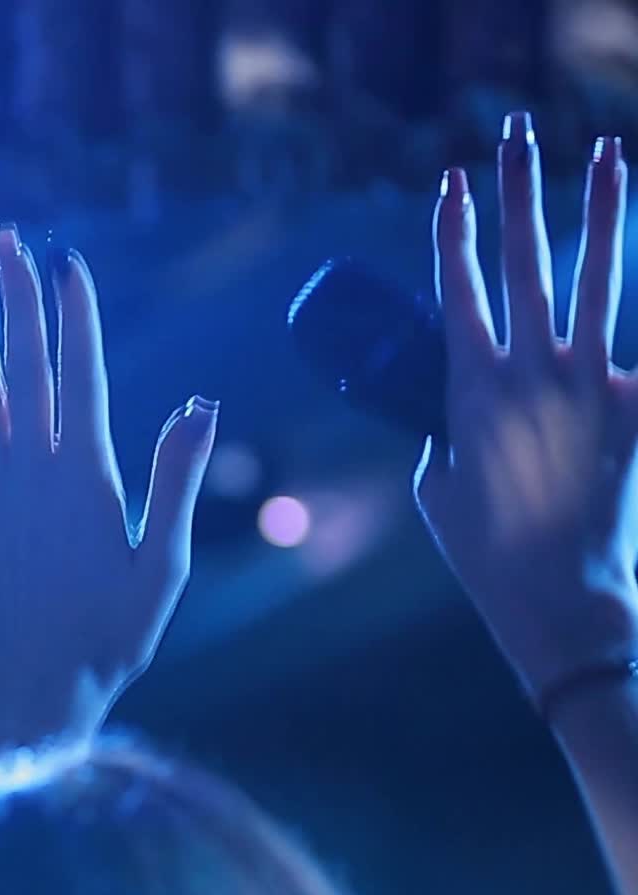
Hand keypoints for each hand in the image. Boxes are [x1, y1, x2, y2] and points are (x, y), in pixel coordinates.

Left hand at [0, 224, 217, 751]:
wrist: (41, 686)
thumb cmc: (114, 633)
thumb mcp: (165, 564)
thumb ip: (176, 481)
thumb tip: (200, 405)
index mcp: (88, 477)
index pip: (81, 375)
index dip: (74, 315)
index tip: (66, 260)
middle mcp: (34, 473)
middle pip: (25, 368)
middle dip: (18, 300)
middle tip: (6, 238)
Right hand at [418, 113, 637, 698]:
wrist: (562, 595)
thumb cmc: (486, 550)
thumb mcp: (437, 486)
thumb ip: (445, 430)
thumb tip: (461, 406)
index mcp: (471, 389)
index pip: (459, 288)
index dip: (454, 231)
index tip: (452, 184)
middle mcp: (532, 372)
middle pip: (526, 260)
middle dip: (517, 190)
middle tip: (512, 138)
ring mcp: (590, 384)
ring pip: (597, 277)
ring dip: (603, 209)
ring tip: (609, 153)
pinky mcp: (634, 407)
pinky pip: (636, 353)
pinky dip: (634, 334)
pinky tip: (634, 301)